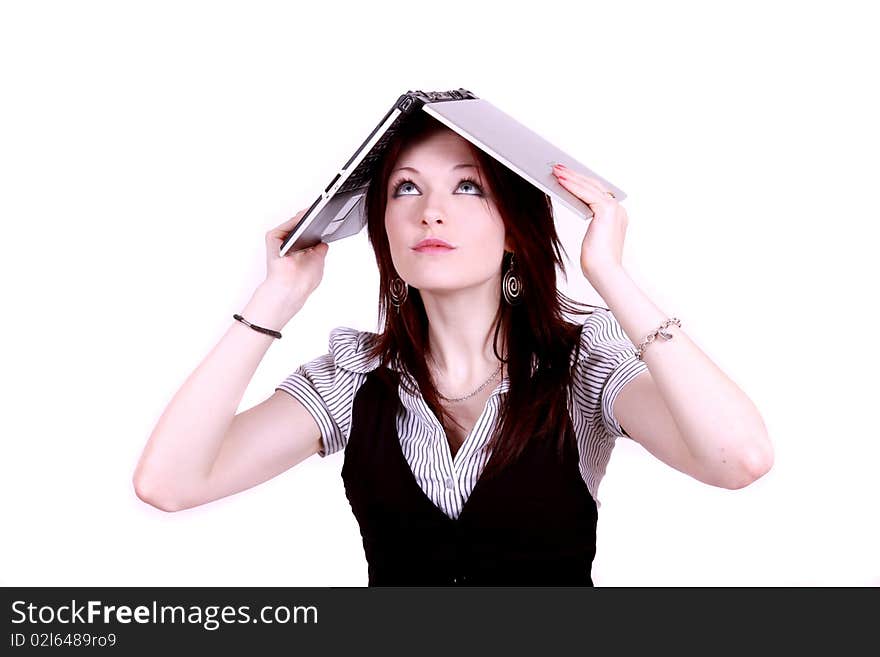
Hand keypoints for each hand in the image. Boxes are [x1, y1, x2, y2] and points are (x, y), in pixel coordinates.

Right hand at [262, 209, 329, 306]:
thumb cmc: (302, 281)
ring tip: (317, 211)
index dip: (317, 225)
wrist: (291, 288)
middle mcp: (288, 245)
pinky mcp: (272, 238)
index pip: (307, 233)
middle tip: (324, 211)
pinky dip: (296, 220)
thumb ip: (320, 250)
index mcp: (298, 251)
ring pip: (294, 224)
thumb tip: (323, 242)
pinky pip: (286, 225)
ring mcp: (280, 241)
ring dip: (305, 218)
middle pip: (301, 227)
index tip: (328, 217)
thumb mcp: (318, 261)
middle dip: (312, 220)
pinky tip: (305, 217)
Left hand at [552, 164, 627, 282]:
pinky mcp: (607, 211)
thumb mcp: (590, 237)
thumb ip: (589, 221)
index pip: (596, 192)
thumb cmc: (595, 262)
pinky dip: (572, 186)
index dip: (581, 182)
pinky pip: (586, 194)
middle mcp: (618, 209)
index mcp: (616, 215)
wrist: (604, 273)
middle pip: (593, 186)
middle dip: (574, 175)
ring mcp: (615, 209)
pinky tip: (560, 181)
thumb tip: (574, 206)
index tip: (567, 174)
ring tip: (555, 170)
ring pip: (589, 187)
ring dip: (571, 177)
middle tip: (558, 167)